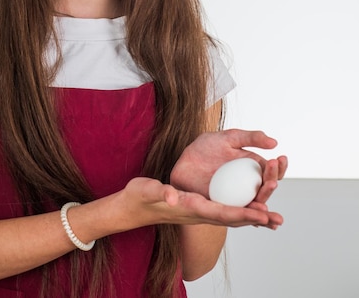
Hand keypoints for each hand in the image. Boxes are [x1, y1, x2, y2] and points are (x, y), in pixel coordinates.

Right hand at [121, 176, 282, 229]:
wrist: (133, 207)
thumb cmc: (140, 198)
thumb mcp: (147, 190)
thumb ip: (160, 192)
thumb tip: (172, 196)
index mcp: (191, 208)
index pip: (223, 214)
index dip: (244, 214)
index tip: (263, 214)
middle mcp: (200, 213)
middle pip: (233, 218)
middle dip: (255, 219)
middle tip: (278, 219)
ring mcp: (200, 211)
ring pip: (231, 216)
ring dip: (252, 216)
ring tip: (273, 218)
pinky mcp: (198, 206)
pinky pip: (225, 210)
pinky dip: (240, 210)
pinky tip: (250, 207)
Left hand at [170, 129, 287, 206]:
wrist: (184, 161)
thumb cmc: (206, 147)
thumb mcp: (228, 138)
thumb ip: (250, 138)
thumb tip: (274, 142)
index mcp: (252, 167)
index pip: (271, 171)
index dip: (278, 167)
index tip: (280, 158)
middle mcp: (249, 184)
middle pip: (266, 188)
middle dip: (272, 182)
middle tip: (272, 176)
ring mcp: (239, 197)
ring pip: (257, 203)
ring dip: (265, 201)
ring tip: (268, 193)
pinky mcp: (226, 207)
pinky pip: (240, 214)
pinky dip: (252, 217)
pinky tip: (259, 216)